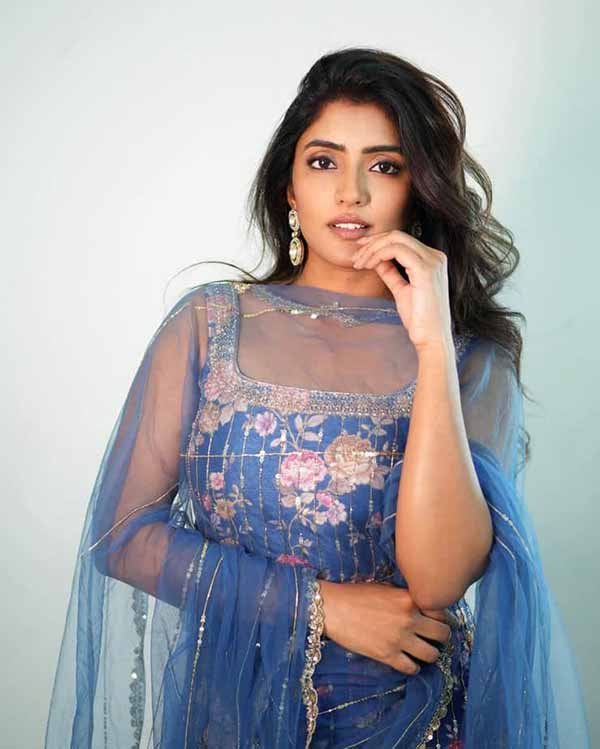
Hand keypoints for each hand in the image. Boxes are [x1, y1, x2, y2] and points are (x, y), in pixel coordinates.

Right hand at [319, 579, 457, 675]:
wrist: (333, 609)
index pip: (442, 612)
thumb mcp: (386, 589)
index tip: (443, 622)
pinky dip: (413, 667)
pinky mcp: (387, 656)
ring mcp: (399, 639)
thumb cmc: (356, 595)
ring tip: (424, 651)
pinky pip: (412, 668)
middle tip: (437, 638)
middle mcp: (409, 619)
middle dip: (442, 637)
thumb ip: (406, 598)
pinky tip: (408, 661)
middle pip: (443, 635)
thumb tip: (422, 607)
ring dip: (430, 653)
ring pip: (432, 655)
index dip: (444, 618)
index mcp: (409, 599)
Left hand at [351, 230, 453, 352]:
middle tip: (355, 257)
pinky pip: (397, 250)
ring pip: (396, 239)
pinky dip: (378, 255)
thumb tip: (377, 260)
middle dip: (372, 243)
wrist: (431, 339)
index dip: (378, 243)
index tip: (360, 253)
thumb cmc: (419, 319)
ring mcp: (432, 261)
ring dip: (372, 249)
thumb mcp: (401, 291)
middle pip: (398, 236)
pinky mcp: (425, 270)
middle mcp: (436, 257)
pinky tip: (369, 265)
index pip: (402, 240)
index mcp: (432, 260)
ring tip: (359, 263)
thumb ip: (391, 273)